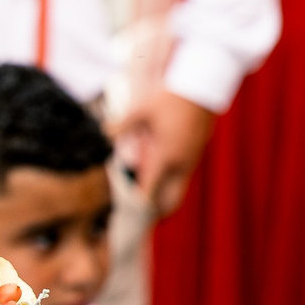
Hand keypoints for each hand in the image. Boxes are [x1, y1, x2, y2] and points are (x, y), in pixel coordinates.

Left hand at [107, 89, 213, 216]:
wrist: (202, 88)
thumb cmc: (170, 99)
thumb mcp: (142, 109)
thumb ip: (122, 125)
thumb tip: (103, 133)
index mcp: (165, 157)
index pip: (150, 191)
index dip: (138, 203)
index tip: (127, 210)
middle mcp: (181, 164)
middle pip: (170, 200)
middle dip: (156, 210)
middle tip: (140, 216)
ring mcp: (192, 160)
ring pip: (179, 189)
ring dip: (165, 196)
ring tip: (148, 199)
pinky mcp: (197, 153)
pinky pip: (185, 176)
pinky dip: (173, 183)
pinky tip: (161, 176)